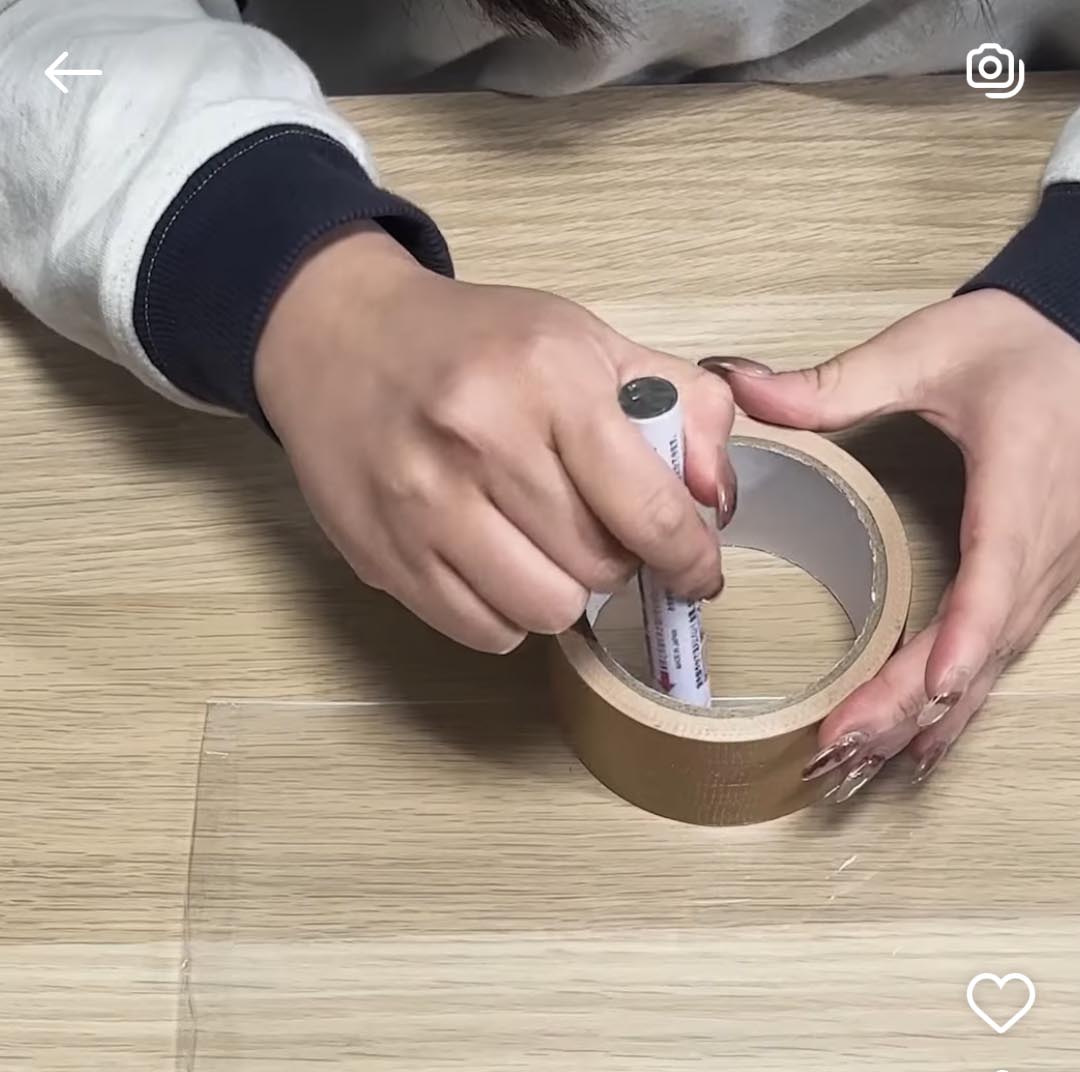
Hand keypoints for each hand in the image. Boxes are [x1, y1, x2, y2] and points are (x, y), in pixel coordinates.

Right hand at [254, 226, 733, 653]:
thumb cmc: (473, 343)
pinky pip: (484, 632)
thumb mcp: (584, 341)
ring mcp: (424, 504)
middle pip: (598, 568)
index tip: (698, 571)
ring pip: (544, 612)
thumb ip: (678, 406)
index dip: (689, 556)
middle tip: (598, 529)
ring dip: (561, 594)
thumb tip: (714, 498)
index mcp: (547, 378)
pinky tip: (496, 565)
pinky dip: (506, 614)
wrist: (336, 334)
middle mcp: (481, 440)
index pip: (647, 508)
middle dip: (615, 560)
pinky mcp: (386, 554)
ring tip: (545, 548)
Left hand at [711, 291, 1079, 794]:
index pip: (995, 576)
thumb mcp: (931, 350)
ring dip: (919, 722)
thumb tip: (742, 389)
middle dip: (905, 705)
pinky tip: (908, 754)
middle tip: (838, 749)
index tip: (929, 684)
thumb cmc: (1024, 349)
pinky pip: (995, 666)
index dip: (964, 636)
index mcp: (1019, 488)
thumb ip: (837, 382)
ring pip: (986, 669)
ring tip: (851, 769)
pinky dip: (949, 712)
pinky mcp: (1037, 592)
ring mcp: (1046, 579)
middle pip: (976, 647)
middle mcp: (1043, 549)